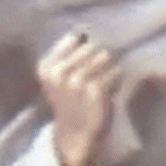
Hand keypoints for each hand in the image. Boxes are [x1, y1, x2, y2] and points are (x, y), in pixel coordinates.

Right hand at [36, 30, 120, 165]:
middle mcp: (59, 73)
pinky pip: (116, 71)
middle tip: (97, 75)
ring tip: (103, 82)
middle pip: (92, 47)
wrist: (76, 135)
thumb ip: (69, 52)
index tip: (90, 48)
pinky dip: (118, 78)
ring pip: (105, 57)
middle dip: (99, 57)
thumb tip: (85, 30)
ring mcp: (77, 82)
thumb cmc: (71, 101)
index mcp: (47, 67)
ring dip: (110, 68)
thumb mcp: (60, 77)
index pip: (75, 38)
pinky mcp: (96, 90)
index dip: (86, 42)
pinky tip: (111, 90)